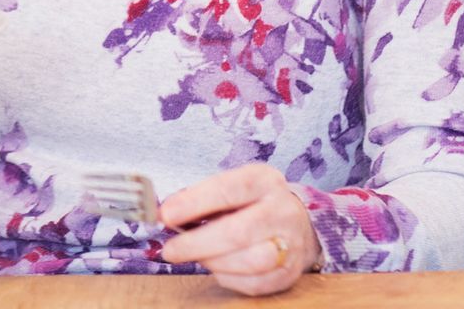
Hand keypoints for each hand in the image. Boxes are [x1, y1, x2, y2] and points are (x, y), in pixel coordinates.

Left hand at [159, 164, 321, 296]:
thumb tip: (166, 214)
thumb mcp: (231, 188)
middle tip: (171, 249)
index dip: (193, 203)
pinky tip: (218, 268)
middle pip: (239, 232)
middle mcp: (283, 210)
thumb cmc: (251, 203)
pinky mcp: (290, 273)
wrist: (298, 221)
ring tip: (196, 256)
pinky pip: (255, 284)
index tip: (166, 215)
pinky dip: (229, 279)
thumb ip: (200, 198)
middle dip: (197, 243)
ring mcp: (291, 243)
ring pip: (250, 262)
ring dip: (214, 262)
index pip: (227, 190)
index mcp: (264, 180)